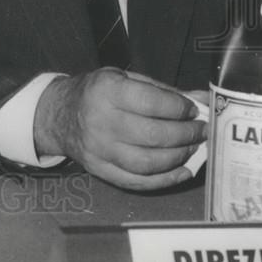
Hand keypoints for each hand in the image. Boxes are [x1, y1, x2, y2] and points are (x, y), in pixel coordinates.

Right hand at [34, 68, 206, 190]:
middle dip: (186, 134)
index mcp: (106, 91)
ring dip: (179, 157)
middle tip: (200, 131)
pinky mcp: (100, 169)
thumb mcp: (124, 79)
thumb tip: (202, 100)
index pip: (152, 102)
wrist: (59, 115)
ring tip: (192, 147)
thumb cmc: (96, 93)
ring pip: (148, 162)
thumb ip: (162, 91)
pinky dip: (165, 180)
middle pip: (154, 135)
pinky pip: (138, 181)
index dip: (179, 108)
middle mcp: (100, 121)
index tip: (192, 110)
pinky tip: (181, 170)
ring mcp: (99, 149)